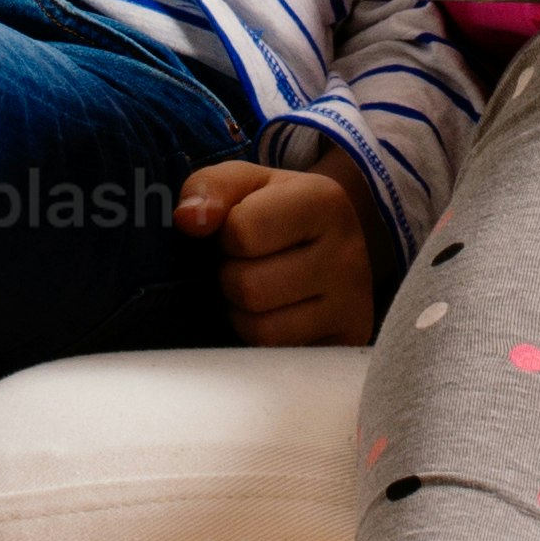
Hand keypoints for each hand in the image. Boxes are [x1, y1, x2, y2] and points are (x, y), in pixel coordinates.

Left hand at [176, 156, 380, 348]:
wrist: (330, 244)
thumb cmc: (275, 211)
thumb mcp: (244, 185)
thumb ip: (209, 188)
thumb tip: (188, 220)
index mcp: (323, 201)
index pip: (242, 231)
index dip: (225, 236)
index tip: (237, 232)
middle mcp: (348, 254)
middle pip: (248, 287)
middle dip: (231, 277)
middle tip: (245, 266)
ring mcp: (352, 304)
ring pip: (262, 329)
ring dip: (242, 312)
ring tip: (257, 290)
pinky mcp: (346, 342)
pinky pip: (278, 355)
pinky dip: (262, 339)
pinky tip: (273, 314)